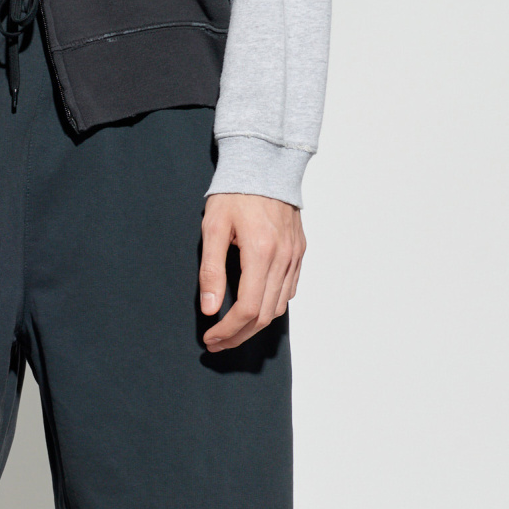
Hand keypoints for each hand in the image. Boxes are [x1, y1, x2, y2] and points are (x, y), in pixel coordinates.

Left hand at [199, 193, 305, 352]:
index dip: (227, 330)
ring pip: (279, 307)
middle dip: (239, 335)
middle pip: (264, 315)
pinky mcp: (299, 252)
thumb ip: (211, 270)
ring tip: (231, 330)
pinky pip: (288, 290)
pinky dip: (271, 306)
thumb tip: (209, 308)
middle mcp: (283, 258)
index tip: (210, 338)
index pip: (246, 308)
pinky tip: (253, 308)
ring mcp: (295, 256)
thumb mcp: (213, 228)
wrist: (265, 165)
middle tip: (216, 343)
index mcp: (260, 252)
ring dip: (255, 325)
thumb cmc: (234, 194)